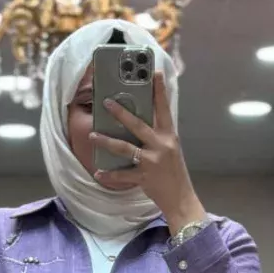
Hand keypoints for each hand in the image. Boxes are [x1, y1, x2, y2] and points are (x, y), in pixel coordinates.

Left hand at [90, 71, 206, 234]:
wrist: (181, 199)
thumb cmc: (174, 173)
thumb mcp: (171, 150)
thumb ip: (158, 137)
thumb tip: (138, 124)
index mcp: (169, 136)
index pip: (164, 109)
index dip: (159, 90)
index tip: (153, 73)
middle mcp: (161, 146)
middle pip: (138, 125)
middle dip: (121, 113)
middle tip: (106, 102)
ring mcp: (152, 162)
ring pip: (125, 148)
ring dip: (106, 141)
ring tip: (92, 135)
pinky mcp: (145, 178)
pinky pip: (123, 175)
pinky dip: (109, 175)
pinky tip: (99, 172)